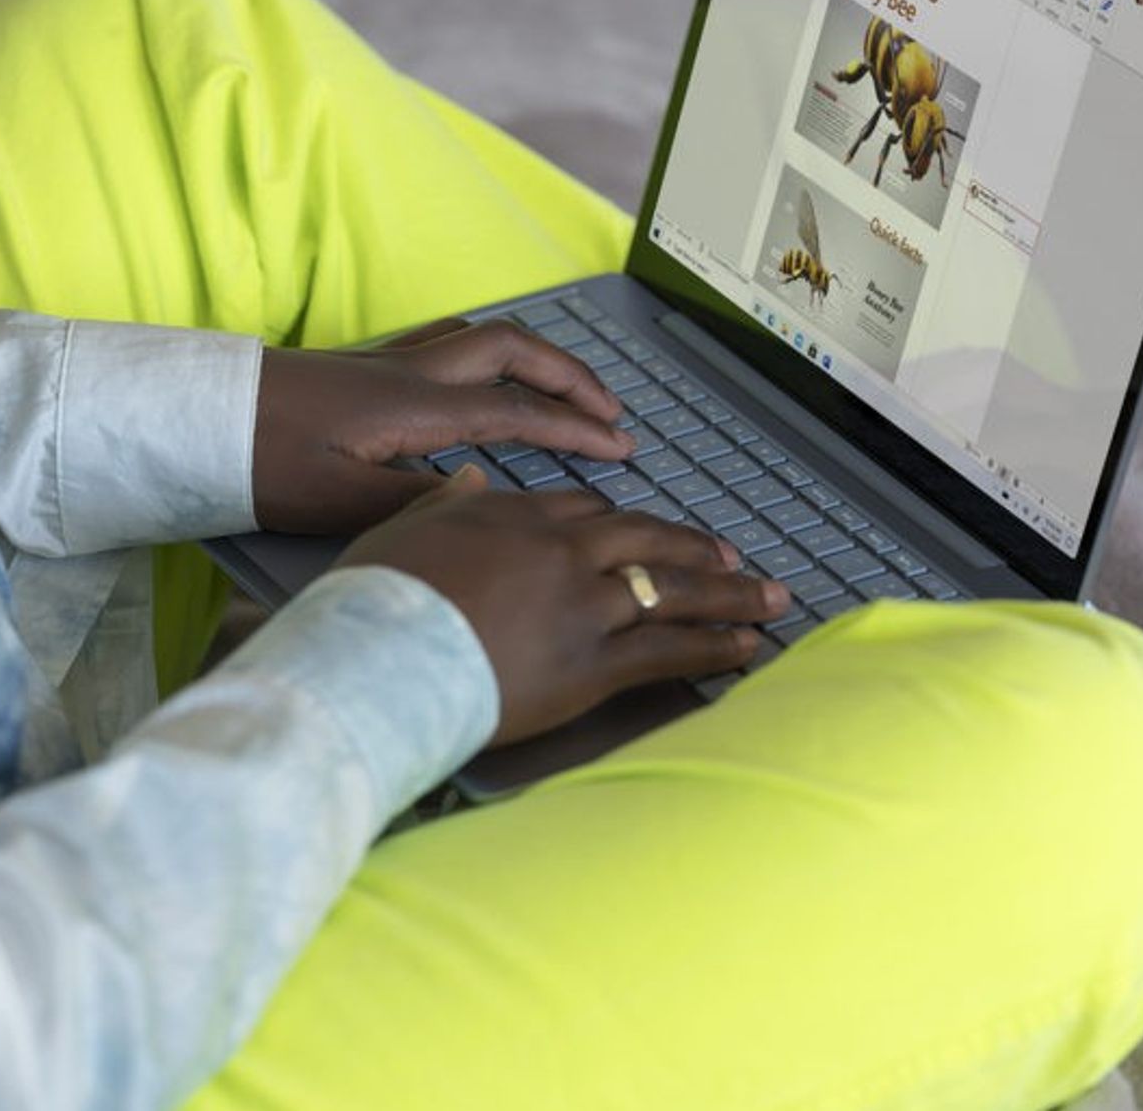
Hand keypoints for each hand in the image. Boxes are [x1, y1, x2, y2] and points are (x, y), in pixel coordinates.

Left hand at [252, 317, 630, 534]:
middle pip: (515, 351)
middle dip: (572, 378)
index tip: (621, 449)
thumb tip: (486, 496)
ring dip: (535, 358)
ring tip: (564, 389)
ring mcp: (388, 361)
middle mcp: (410, 371)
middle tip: (611, 413)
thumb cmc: (257, 462)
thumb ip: (419, 502)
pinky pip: (452, 340)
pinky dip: (491, 352)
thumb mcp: (339, 501)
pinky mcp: (365, 365)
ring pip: (483, 337)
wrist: (194, 418)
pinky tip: (487, 375)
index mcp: (414, 405)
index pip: (518, 411)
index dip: (576, 430)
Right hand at [336, 468, 786, 744]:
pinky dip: (715, 646)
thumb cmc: (373, 604)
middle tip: (731, 556)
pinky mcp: (593, 662)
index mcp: (514, 516)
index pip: (585, 511)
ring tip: (769, 597)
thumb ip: (443, 505)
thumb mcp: (399, 533)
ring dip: (729, 594)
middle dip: (694, 549)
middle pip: (644, 541)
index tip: (645, 533)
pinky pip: (669, 649)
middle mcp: (560, 552)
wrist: (377, 659)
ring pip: (672, 590)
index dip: (621, 525)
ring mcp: (583, 604)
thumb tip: (467, 480)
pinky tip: (747, 646)